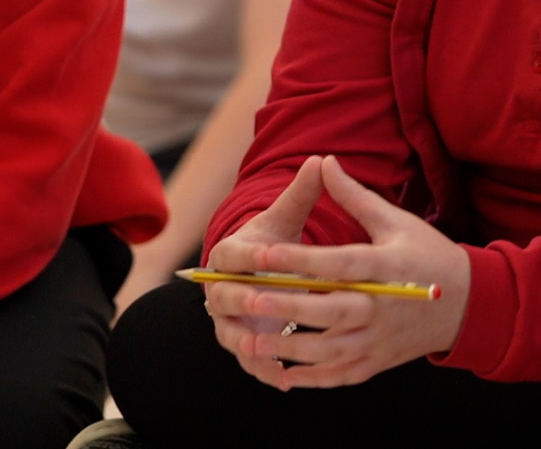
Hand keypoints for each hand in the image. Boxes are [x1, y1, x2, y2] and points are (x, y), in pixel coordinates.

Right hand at [201, 157, 328, 386]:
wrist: (259, 275)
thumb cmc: (275, 244)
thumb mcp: (286, 219)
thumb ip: (301, 194)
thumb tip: (321, 159)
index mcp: (229, 256)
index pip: (230, 256)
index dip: (246, 256)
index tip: (265, 255)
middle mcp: (219, 290)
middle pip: (224, 298)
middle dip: (243, 300)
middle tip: (264, 302)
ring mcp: (227, 322)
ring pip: (232, 334)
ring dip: (249, 342)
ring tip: (267, 347)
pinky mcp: (241, 345)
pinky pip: (248, 362)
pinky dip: (264, 371)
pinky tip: (286, 380)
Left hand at [204, 156, 470, 389]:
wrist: (469, 304)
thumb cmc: (426, 254)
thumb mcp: (396, 221)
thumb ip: (354, 196)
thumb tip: (324, 162)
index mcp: (390, 266)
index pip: (340, 262)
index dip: (302, 259)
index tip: (265, 253)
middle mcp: (386, 306)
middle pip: (333, 311)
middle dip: (289, 307)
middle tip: (250, 300)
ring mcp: (382, 339)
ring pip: (332, 350)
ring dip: (291, 349)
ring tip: (252, 341)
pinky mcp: (380, 362)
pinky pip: (342, 375)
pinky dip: (312, 379)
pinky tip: (281, 374)